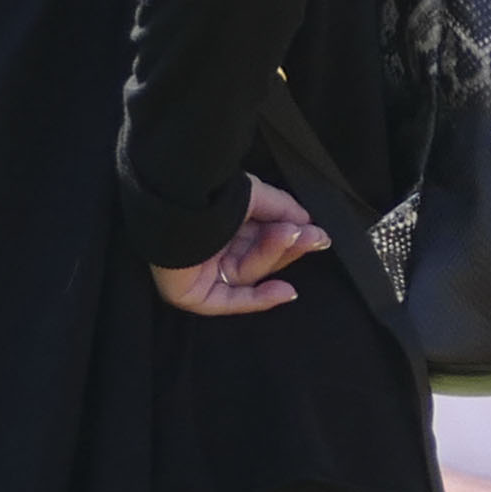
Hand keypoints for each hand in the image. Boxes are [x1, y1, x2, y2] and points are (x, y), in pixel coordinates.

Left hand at [151, 175, 326, 318]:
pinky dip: (258, 299)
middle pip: (257, 257)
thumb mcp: (251, 194)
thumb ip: (280, 207)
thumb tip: (307, 220)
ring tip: (293, 235)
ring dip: (274, 256)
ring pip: (247, 272)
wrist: (173, 195)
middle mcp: (210, 248)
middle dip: (287, 248)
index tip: (317, 233)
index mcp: (219, 225)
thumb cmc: (206, 190)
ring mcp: (201, 271)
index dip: (287, 238)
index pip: (259, 238)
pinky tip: (285, 291)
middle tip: (316, 238)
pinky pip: (228, 301)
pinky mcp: (191, 293)